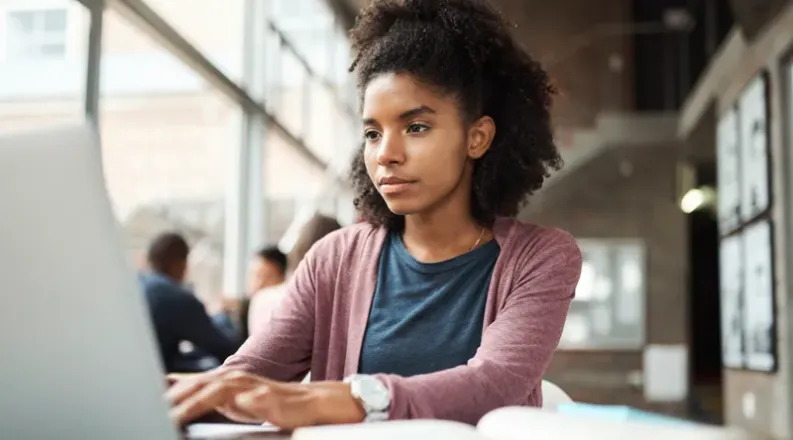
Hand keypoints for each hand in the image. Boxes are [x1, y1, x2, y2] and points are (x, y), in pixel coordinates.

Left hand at [166, 369, 365, 429]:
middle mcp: (235, 379)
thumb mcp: (235, 401)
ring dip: (195, 401)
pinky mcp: (270, 398)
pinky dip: (240, 404)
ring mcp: (252, 387)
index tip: (139, 395)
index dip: (165, 389)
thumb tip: (176, 397)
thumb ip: (209, 397)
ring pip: (219, 391)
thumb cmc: (272, 403)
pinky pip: (252, 401)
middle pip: (198, 386)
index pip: (189, 383)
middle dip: (173, 398)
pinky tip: (232, 406)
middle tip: (149, 410)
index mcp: (225, 380)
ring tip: (174, 414)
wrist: (313, 402)